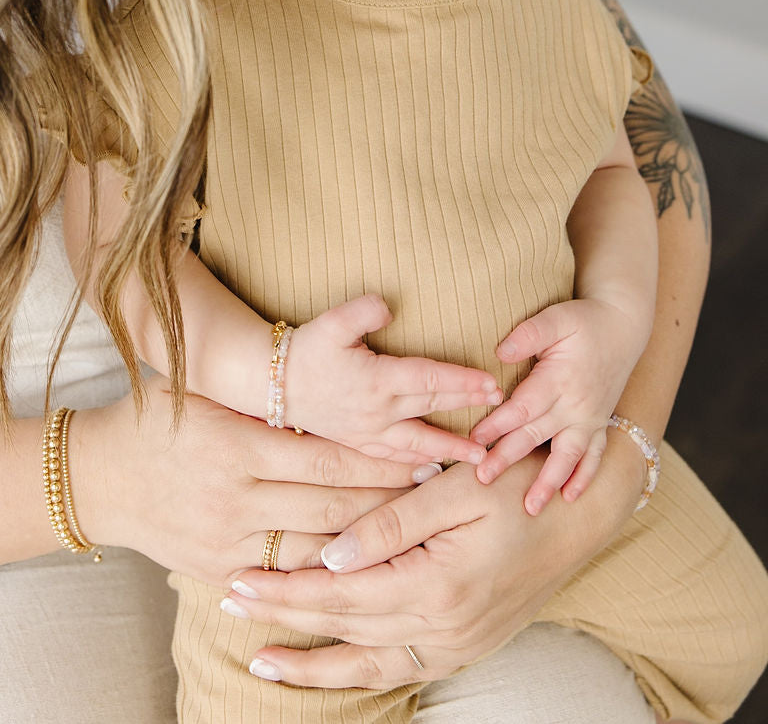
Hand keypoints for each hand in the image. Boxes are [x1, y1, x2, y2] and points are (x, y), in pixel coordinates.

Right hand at [73, 374, 423, 586]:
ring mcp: (227, 541)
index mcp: (235, 446)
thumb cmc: (155, 419)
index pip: (326, 456)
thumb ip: (262, 397)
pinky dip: (327, 566)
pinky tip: (359, 558)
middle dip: (387, 499)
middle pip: (332, 504)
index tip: (420, 455)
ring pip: (317, 545)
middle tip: (431, 490)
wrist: (97, 479)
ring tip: (409, 526)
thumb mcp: (203, 393)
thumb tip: (330, 376)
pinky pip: (286, 571)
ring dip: (366, 537)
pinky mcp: (220, 570)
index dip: (378, 459)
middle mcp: (234, 498)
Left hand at [220, 439, 642, 689]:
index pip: (340, 593)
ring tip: (263, 659)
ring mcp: (458, 646)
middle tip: (231, 605)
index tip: (239, 581)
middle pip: (345, 629)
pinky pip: (400, 672)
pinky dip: (358, 673)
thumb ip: (389, 522)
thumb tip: (329, 555)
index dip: (286, 590)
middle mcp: (446, 627)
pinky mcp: (466, 649)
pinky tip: (328, 668)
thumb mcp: (453, 488)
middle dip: (284, 619)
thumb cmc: (517, 485)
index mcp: (437, 584)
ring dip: (314, 664)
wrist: (582, 516)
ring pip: (369, 665)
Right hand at [287, 294, 500, 465]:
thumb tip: (391, 306)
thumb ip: (364, 310)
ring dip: (451, 447)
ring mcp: (368, 431)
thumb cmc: (305, 350)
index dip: (462, 381)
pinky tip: (433, 470)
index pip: (430, 379)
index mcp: (377, 379)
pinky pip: (394, 458)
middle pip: (433, 408)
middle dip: (469, 408)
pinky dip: (418, 464)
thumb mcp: (332, 321)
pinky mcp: (358, 443)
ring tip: (480, 457)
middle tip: (502, 409)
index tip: (491, 382)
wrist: (273, 383)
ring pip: (419, 442)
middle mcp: (378, 410)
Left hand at [470, 297, 649, 511]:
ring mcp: (590, 418)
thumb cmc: (584, 319)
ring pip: (567, 456)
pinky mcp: (599, 423)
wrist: (623, 325)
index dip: (497, 425)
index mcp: (559, 379)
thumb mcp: (555, 317)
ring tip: (530, 508)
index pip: (523, 407)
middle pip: (536, 436)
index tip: (474, 441)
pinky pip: (594, 457)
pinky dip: (584, 478)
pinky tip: (570, 498)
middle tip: (483, 479)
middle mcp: (576, 404)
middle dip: (508, 458)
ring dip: (548, 482)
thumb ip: (528, 334)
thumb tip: (498, 352)